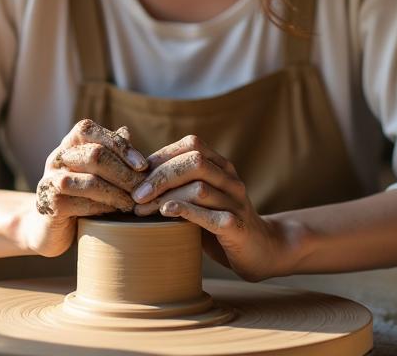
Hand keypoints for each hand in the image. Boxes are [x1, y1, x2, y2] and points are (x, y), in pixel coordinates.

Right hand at [25, 119, 147, 256]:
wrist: (47, 227)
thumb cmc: (77, 193)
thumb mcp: (91, 170)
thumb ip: (108, 152)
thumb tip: (126, 132)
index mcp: (68, 144)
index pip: (90, 130)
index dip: (119, 145)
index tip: (142, 165)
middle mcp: (56, 158)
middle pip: (95, 155)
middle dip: (124, 173)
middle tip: (143, 189)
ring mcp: (50, 181)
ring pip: (91, 182)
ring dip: (118, 193)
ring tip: (133, 203)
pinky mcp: (50, 205)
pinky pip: (84, 204)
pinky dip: (105, 208)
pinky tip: (117, 212)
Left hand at [130, 135, 289, 280]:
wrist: (262, 250)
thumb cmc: (219, 224)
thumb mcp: (200, 199)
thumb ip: (178, 185)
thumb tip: (136, 175)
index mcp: (222, 166)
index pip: (191, 145)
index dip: (162, 155)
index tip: (136, 174)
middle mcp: (231, 180)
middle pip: (194, 162)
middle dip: (160, 176)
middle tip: (135, 195)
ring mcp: (236, 203)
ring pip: (199, 188)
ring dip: (165, 196)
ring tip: (142, 211)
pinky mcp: (237, 227)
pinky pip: (211, 216)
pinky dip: (186, 212)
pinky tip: (166, 213)